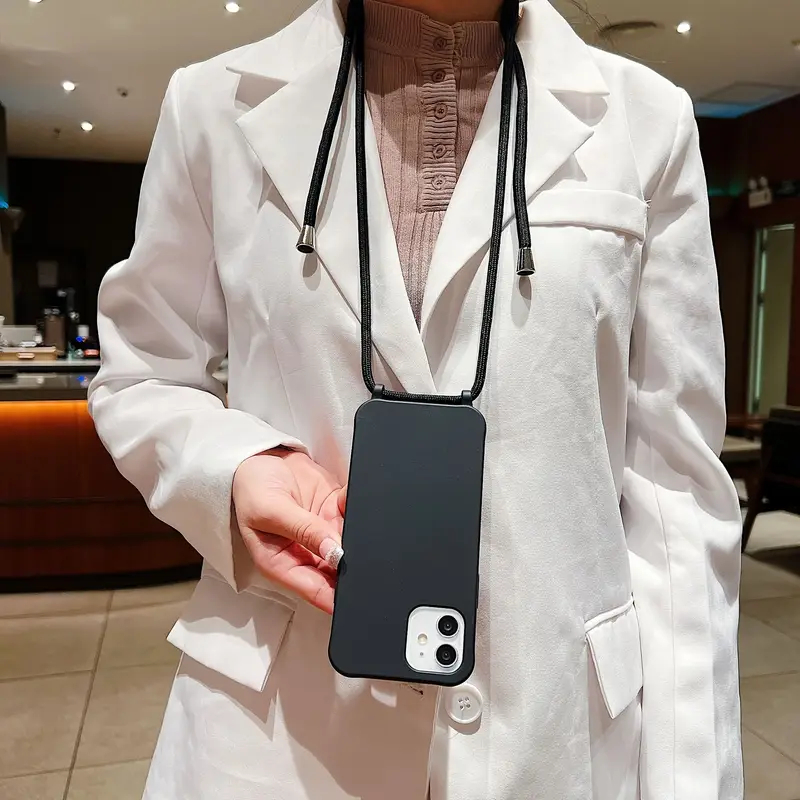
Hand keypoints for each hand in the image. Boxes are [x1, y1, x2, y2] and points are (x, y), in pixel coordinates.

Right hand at [233, 450, 345, 613]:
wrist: (260, 459)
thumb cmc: (252, 489)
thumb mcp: (270, 510)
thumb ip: (304, 530)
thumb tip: (335, 551)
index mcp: (283, 565)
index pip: (317, 592)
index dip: (339, 596)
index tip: (357, 587)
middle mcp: (306, 555)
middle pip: (339, 573)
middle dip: (354, 566)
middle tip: (363, 554)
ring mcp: (324, 535)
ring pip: (352, 547)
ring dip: (360, 538)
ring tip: (353, 525)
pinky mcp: (335, 514)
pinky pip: (354, 517)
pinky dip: (358, 510)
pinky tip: (347, 500)